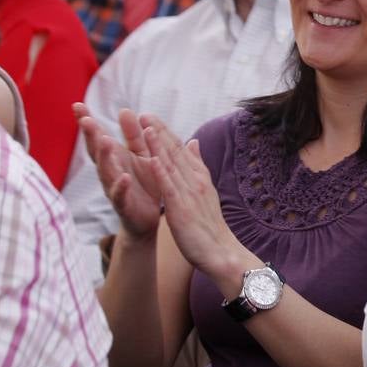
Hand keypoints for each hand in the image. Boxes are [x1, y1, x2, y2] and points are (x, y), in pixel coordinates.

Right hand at [74, 103, 159, 238]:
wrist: (147, 219)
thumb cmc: (142, 183)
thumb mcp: (140, 155)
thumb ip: (133, 135)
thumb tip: (124, 110)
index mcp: (114, 157)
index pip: (97, 137)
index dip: (86, 122)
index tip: (77, 105)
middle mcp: (109, 171)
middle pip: (97, 152)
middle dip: (91, 136)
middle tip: (86, 119)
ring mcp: (114, 188)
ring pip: (105, 171)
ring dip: (104, 156)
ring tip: (104, 140)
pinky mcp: (124, 205)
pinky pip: (120, 196)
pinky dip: (121, 186)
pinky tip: (124, 177)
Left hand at [129, 115, 248, 285]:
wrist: (221, 252)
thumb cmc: (210, 225)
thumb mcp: (205, 191)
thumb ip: (197, 166)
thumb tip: (193, 142)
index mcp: (198, 178)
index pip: (181, 151)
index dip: (165, 133)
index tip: (151, 117)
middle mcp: (195, 181)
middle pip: (175, 153)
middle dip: (159, 132)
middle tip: (144, 114)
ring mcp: (189, 194)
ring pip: (171, 166)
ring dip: (158, 146)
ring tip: (146, 128)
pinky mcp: (182, 209)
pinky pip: (170, 188)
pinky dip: (161, 172)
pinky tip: (152, 159)